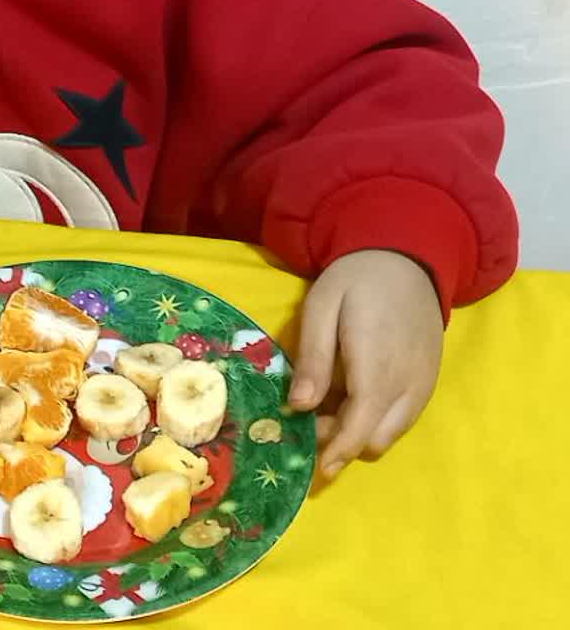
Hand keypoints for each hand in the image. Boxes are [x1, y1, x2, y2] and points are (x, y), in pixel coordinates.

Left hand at [288, 248, 442, 479]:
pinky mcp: (429, 380)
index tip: (314, 469)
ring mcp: (423, 385)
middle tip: (308, 422)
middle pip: (374, 439)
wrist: (406, 259)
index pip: (359, 427)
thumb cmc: (355, 280)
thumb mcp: (322, 308)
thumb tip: (299, 407)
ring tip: (327, 409)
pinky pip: (405, 417)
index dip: (337, 452)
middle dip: (341, 442)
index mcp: (377, 367)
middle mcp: (407, 385)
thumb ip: (313, 358)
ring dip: (360, 433)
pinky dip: (378, 420)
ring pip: (391, 433)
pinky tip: (354, 397)